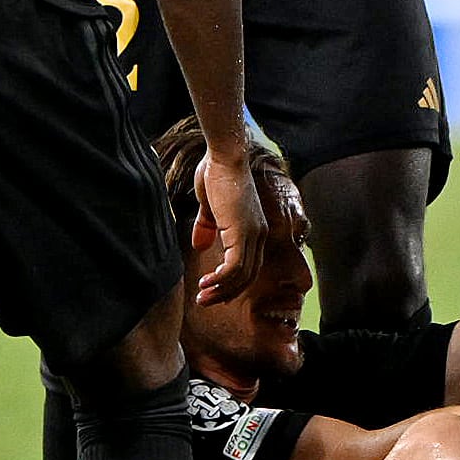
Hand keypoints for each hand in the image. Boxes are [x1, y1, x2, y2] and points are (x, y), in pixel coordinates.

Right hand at [191, 141, 272, 303]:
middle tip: (204, 302)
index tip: (211, 291)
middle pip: (247, 276)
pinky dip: (221, 279)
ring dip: (220, 290)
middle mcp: (259, 234)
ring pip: (241, 276)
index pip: (249, 266)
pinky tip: (205, 283)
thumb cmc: (216, 174)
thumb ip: (207, 226)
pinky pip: (235, 266)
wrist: (223, 157)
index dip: (231, 283)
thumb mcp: (210, 206)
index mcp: (254, 229)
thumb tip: (200, 246)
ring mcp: (253, 234)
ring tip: (202, 297)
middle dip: (225, 293)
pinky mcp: (243, 232)